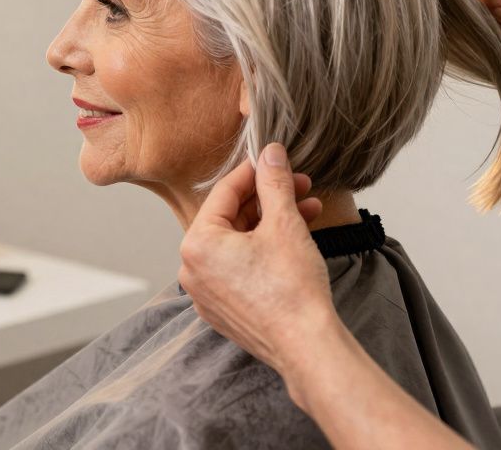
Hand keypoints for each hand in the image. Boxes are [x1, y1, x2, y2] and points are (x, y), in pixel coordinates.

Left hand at [178, 143, 334, 378]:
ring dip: (272, 222)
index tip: (274, 159)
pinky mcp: (225, 309)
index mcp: (197, 244)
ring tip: (308, 209)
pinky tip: (296, 237)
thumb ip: (274, 182)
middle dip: (268, 198)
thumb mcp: (284, 223)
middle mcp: (193, 269)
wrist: (307, 346)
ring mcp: (207, 292)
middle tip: (299, 184)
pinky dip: (264, 249)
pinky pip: (240, 267)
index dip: (254, 171)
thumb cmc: (291, 290)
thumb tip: (271, 153)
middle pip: (231, 217)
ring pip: (239, 242)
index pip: (224, 193)